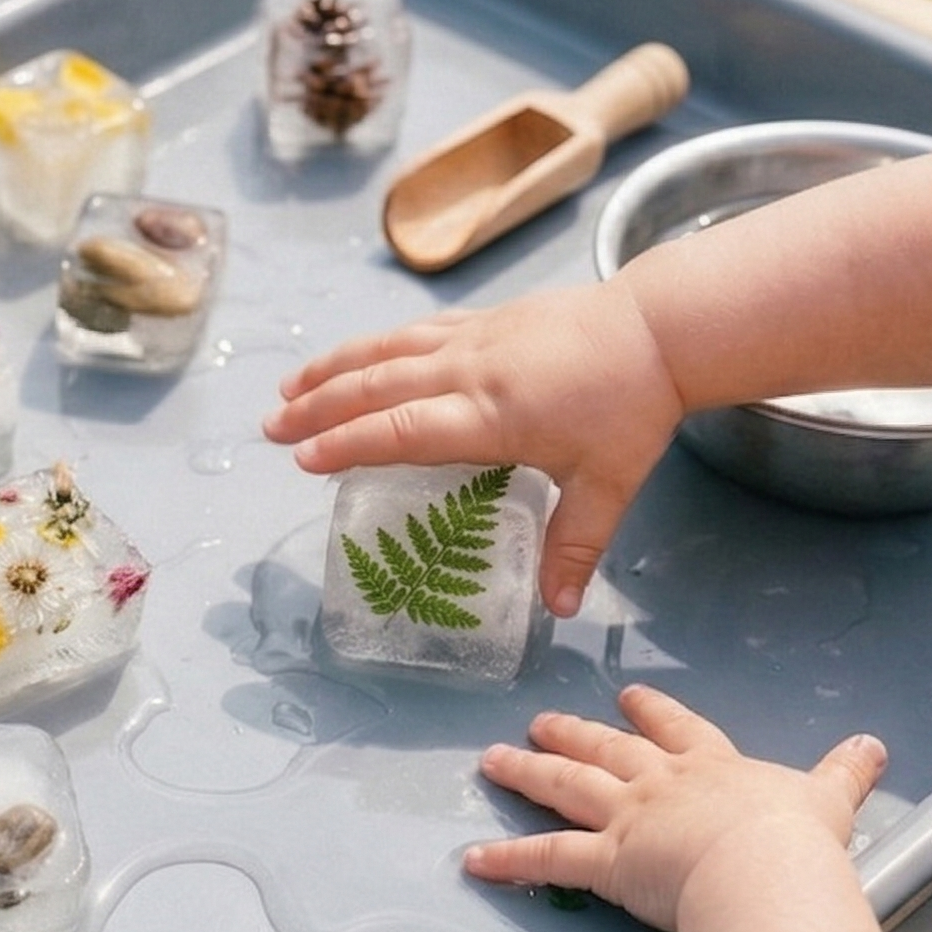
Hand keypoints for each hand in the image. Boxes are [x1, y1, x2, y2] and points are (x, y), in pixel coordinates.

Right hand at [261, 281, 681, 617]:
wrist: (662, 326)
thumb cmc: (633, 406)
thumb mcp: (609, 484)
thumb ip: (574, 544)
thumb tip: (558, 610)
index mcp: (493, 414)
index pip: (403, 430)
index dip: (349, 443)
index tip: (303, 458)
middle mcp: (470, 371)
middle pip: (378, 386)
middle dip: (318, 407)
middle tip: (270, 428)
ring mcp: (474, 339)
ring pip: (387, 351)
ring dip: (332, 370)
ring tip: (287, 388)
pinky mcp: (485, 321)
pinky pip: (413, 333)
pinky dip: (372, 346)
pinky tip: (353, 358)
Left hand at [465, 685, 885, 931]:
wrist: (764, 871)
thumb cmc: (796, 844)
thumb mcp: (829, 799)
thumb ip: (846, 772)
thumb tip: (875, 745)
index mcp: (713, 769)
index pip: (678, 730)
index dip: (653, 713)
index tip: (630, 696)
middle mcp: (662, 784)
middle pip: (608, 749)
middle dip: (573, 732)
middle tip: (542, 719)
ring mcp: (628, 818)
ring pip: (566, 786)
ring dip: (527, 772)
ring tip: (493, 761)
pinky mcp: (605, 860)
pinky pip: (546, 858)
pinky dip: (508, 861)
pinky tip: (473, 862)